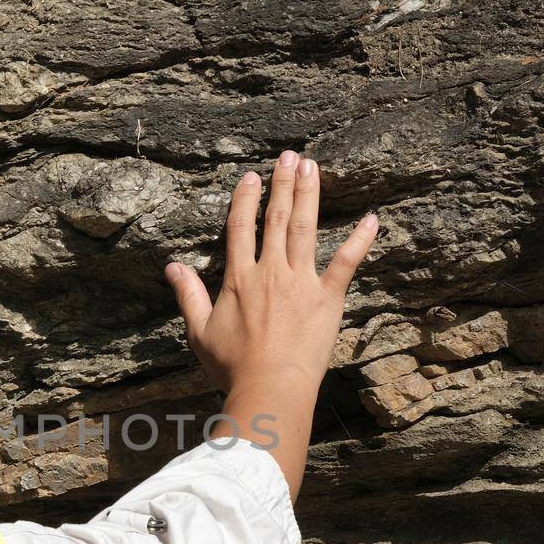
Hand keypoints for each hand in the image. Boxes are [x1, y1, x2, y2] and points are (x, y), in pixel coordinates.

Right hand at [163, 150, 377, 497]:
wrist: (270, 387)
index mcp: (239, 278)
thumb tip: (172, 266)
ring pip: (306, 229)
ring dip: (309, 195)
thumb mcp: (199, 331)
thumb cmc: (233, 366)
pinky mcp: (327, 299)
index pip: (240, 228)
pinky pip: (346, 263)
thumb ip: (188, 295)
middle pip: (276, 218)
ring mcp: (301, 282)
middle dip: (282, 185)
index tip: (250, 176)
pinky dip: (360, 240)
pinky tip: (372, 218)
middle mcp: (270, 271)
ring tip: (313, 167)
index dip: (245, 199)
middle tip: (289, 156)